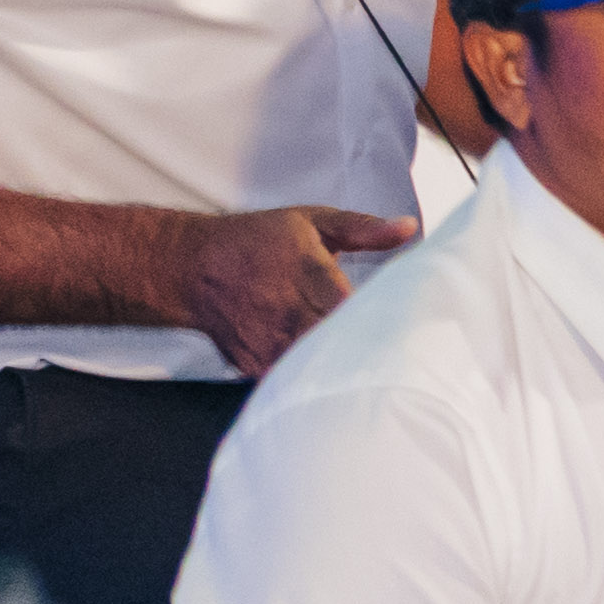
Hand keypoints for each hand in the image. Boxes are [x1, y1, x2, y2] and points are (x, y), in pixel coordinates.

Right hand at [181, 204, 416, 376]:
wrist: (192, 268)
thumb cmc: (258, 240)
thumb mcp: (313, 221)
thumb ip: (363, 228)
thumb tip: (408, 227)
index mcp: (312, 275)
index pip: (361, 310)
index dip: (389, 321)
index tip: (411, 325)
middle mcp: (290, 313)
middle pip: (344, 344)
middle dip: (372, 349)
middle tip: (402, 353)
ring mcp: (270, 343)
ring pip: (320, 367)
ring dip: (345, 369)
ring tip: (371, 368)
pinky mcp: (256, 365)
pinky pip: (293, 381)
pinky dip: (314, 382)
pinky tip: (332, 377)